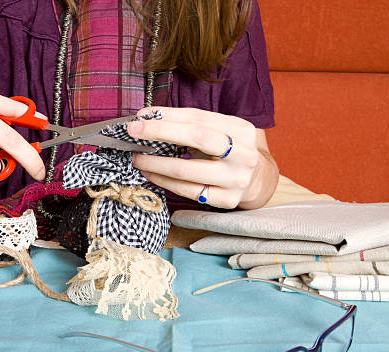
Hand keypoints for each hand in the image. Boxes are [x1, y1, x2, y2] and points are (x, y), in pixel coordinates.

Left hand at [128, 107, 278, 208]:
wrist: (255, 181)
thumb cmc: (226, 152)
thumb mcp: (217, 132)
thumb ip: (189, 124)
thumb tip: (147, 117)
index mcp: (241, 129)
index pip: (198, 117)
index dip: (168, 115)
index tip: (142, 116)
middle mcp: (243, 154)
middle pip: (197, 137)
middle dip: (160, 132)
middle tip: (133, 132)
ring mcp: (236, 179)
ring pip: (185, 169)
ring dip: (154, 162)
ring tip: (137, 157)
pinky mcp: (226, 200)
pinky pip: (186, 190)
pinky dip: (163, 180)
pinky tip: (150, 173)